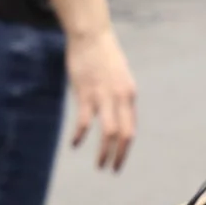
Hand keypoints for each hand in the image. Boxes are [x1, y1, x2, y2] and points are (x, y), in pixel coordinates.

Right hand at [64, 26, 136, 170]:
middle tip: (111, 169)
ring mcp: (104, 97)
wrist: (91, 35)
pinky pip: (85, 122)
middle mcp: (121, 98)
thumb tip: (118, 114)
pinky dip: (81, 136)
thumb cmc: (103, 54)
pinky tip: (75, 144)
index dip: (125, 148)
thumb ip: (119, 96)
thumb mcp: (119, 76)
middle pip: (124, 135)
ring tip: (99, 165)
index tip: (118, 160)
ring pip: (109, 133)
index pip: (131, 129)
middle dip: (118, 156)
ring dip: (104, 153)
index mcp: (129, 94)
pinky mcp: (86, 94)